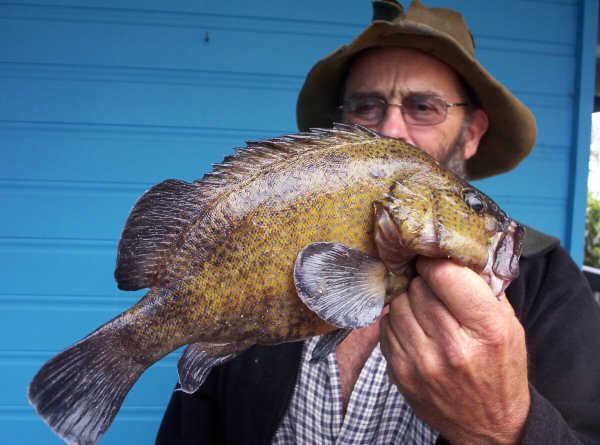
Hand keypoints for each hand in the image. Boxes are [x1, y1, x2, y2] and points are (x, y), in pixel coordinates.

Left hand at [380, 257, 529, 443]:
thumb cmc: (500, 369)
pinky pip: (386, 327)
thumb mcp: (509, 325)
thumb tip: (452, 252)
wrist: (488, 425)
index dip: (434, 262)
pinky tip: (415, 330)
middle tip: (433, 290)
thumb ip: (483, 287)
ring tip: (425, 311)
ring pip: (397, 304)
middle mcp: (453, 347)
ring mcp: (422, 362)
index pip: (445, 274)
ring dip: (408, 301)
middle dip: (423, 282)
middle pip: (418, 288)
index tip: (432, 261)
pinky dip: (397, 322)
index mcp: (488, 329)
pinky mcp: (400, 373)